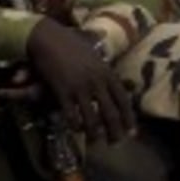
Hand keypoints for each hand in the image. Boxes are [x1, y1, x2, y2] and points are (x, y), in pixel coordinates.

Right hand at [25, 18, 133, 144]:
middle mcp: (97, 82)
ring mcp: (80, 88)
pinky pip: (71, 114)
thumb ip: (104, 66)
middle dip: (115, 132)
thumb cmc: (70, 42)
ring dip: (94, 133)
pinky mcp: (63, 91)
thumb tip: (114, 70)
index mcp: (107, 73)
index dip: (129, 119)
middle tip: (115, 143)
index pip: (124, 101)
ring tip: (94, 141)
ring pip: (92, 118)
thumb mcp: (94, 53)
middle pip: (111, 114)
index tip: (132, 131)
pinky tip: (74, 128)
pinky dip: (74, 125)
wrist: (48, 37)